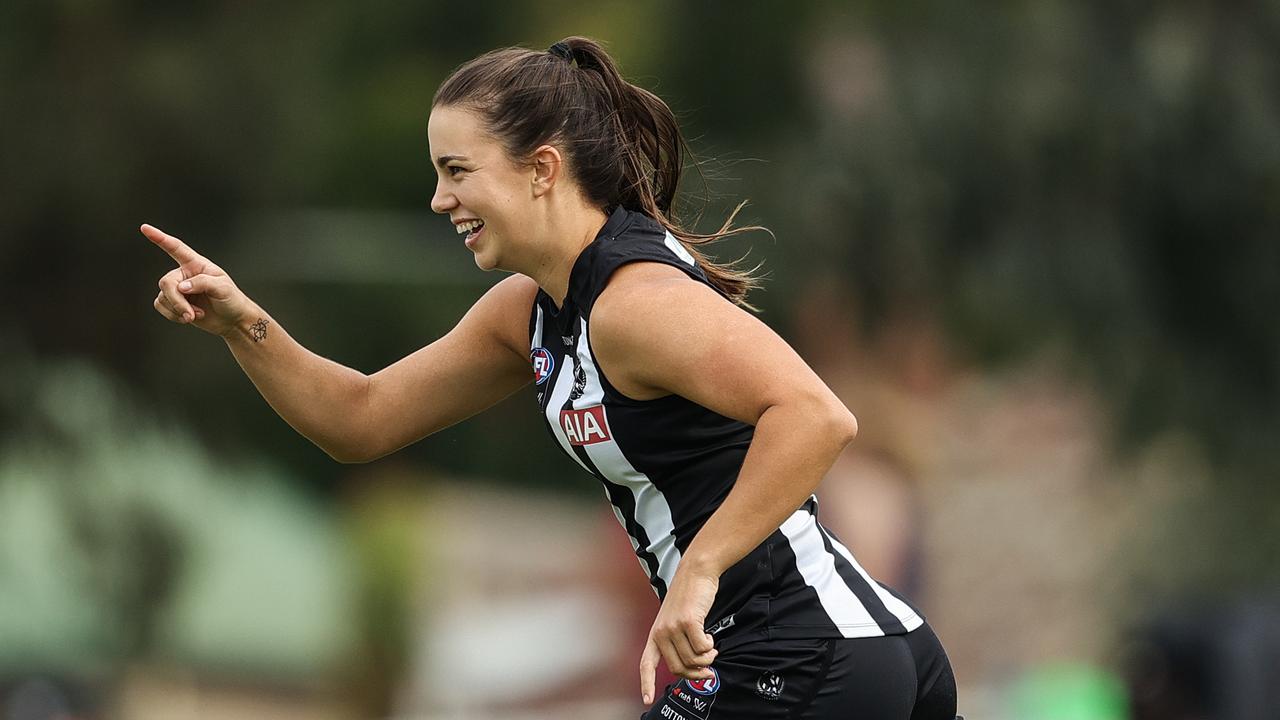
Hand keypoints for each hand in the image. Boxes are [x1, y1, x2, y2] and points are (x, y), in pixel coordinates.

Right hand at [142, 223, 251, 336]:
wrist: (231, 320)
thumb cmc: (231, 299)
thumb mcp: (223, 288)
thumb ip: (202, 283)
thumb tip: (181, 287)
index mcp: (196, 264)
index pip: (176, 248)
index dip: (160, 238)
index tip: (145, 228)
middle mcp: (184, 274)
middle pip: (166, 283)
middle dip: (177, 301)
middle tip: (190, 315)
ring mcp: (178, 288)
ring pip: (163, 297)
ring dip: (178, 310)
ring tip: (196, 315)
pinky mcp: (174, 303)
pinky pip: (161, 306)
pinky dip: (173, 315)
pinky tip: (188, 318)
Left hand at [639, 566, 718, 704]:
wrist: (696, 571)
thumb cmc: (689, 596)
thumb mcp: (677, 620)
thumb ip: (679, 642)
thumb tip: (695, 666)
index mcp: (655, 633)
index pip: (646, 663)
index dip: (646, 683)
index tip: (647, 699)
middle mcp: (661, 632)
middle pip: (678, 667)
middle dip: (696, 671)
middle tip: (709, 667)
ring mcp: (673, 627)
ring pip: (693, 659)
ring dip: (707, 657)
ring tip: (711, 647)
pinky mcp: (688, 621)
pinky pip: (702, 648)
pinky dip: (710, 646)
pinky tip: (710, 638)